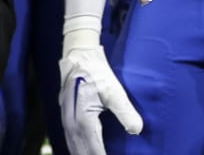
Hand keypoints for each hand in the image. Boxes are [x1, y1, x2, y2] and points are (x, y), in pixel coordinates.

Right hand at [59, 29, 142, 154]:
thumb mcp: (114, 92)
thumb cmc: (97, 74)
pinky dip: (79, 149)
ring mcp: (66, 122)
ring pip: (74, 148)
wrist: (78, 59)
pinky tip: (85, 151)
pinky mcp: (66, 118)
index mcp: (83, 121)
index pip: (95, 151)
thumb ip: (126, 112)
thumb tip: (137, 130)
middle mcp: (71, 125)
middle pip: (82, 152)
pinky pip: (71, 141)